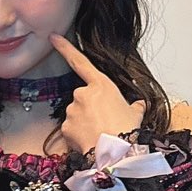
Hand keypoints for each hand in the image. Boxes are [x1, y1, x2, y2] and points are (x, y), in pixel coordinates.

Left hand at [49, 34, 143, 155]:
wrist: (114, 152)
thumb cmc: (127, 130)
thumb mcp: (135, 114)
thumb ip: (133, 106)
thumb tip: (138, 106)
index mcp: (101, 85)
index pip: (80, 62)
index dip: (65, 48)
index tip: (53, 38)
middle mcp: (82, 94)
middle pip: (82, 98)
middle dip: (90, 109)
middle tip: (105, 122)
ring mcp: (71, 110)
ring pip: (76, 115)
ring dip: (85, 122)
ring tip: (100, 133)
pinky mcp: (64, 127)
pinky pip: (70, 129)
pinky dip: (78, 135)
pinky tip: (90, 141)